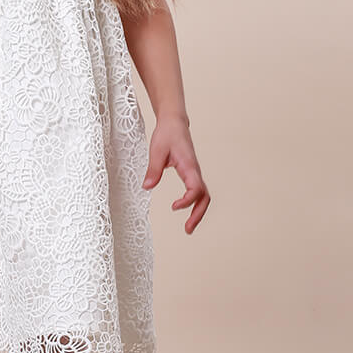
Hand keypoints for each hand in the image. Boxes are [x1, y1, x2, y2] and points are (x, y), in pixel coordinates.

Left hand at [142, 113, 209, 233]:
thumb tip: (147, 187)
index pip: (196, 188)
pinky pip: (197, 192)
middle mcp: (195, 171)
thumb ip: (153, 169)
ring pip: (203, 196)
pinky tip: (185, 210)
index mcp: (189, 166)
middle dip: (198, 215)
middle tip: (187, 230)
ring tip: (188, 227)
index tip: (174, 207)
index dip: (187, 201)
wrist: (174, 123)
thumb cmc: (167, 134)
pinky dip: (194, 204)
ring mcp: (194, 173)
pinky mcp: (190, 174)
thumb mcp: (156, 150)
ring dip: (198, 212)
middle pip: (205, 197)